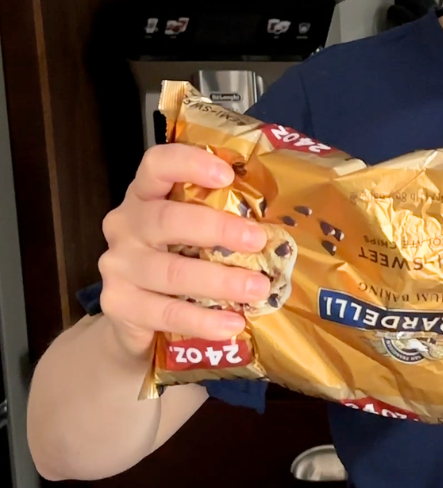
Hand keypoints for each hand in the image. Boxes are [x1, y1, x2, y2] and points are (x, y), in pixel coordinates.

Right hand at [97, 143, 268, 357]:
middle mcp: (126, 225)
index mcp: (145, 196)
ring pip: (170, 271)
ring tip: (257, 289)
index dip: (188, 163)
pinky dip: (202, 320)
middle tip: (258, 241)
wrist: (134, 318)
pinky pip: (165, 312)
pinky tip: (232, 323)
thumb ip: (219, 224)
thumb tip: (280, 229)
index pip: (156, 165)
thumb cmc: (175, 264)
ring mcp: (118, 265)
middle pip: (165, 219)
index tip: (227, 175)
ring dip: (219, 281)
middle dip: (216, 229)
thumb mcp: (191, 237)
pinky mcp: (118, 303)